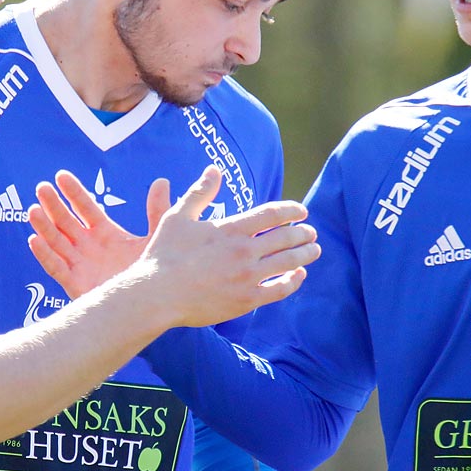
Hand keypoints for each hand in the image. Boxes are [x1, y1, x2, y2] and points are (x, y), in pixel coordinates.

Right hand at [27, 169, 163, 299]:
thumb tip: (161, 181)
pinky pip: (56, 268)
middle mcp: (88, 246)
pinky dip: (44, 255)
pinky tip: (34, 240)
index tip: (61, 176)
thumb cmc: (151, 273)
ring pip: (56, 242)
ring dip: (44, 226)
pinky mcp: (74, 284)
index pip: (85, 208)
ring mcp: (80, 264)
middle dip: (53, 205)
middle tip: (42, 187)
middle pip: (66, 222)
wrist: (150, 306)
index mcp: (105, 233)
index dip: (74, 192)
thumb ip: (156, 211)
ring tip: (33, 210)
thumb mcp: (154, 238)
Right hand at [32, 166, 316, 327]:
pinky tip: (299, 275)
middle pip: (286, 238)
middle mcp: (244, 251)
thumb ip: (200, 192)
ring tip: (314, 250)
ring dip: (305, 254)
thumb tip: (213, 169)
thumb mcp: (178, 217)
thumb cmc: (164, 254)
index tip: (302, 211)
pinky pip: (279, 289)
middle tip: (311, 232)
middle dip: (302, 233)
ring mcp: (247, 277)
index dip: (291, 211)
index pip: (272, 215)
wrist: (156, 294)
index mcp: (231, 229)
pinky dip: (293, 281)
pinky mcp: (246, 300)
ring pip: (288, 262)